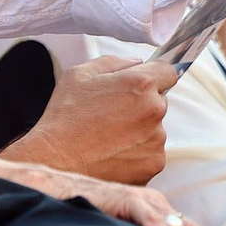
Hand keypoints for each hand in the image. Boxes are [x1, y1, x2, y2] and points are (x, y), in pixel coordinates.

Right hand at [1, 56, 173, 183]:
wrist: (57, 161)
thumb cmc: (65, 116)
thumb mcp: (79, 74)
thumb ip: (113, 62)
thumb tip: (137, 63)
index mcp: (140, 84)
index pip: (168, 71)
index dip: (154, 75)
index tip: (140, 84)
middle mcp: (155, 110)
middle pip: (159, 101)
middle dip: (141, 104)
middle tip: (111, 114)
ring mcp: (157, 140)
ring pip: (154, 129)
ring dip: (138, 130)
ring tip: (107, 137)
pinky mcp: (154, 164)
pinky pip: (150, 152)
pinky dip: (136, 153)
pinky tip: (112, 153)